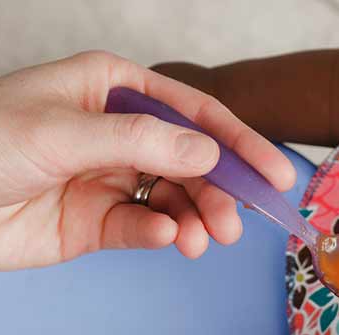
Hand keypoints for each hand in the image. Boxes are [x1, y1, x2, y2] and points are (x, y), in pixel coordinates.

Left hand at [0, 51, 295, 269]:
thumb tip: (211, 153)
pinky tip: (169, 240)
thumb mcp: (64, 133)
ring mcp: (112, 178)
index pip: (193, 113)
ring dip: (197, 220)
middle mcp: (120, 132)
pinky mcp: (99, 221)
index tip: (274, 174)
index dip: (238, 143)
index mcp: (114, 90)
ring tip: (204, 241)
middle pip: (193, 161)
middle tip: (236, 224)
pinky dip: (163, 235)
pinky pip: (146, 227)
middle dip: (219, 192)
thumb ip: (142, 142)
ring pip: (177, 198)